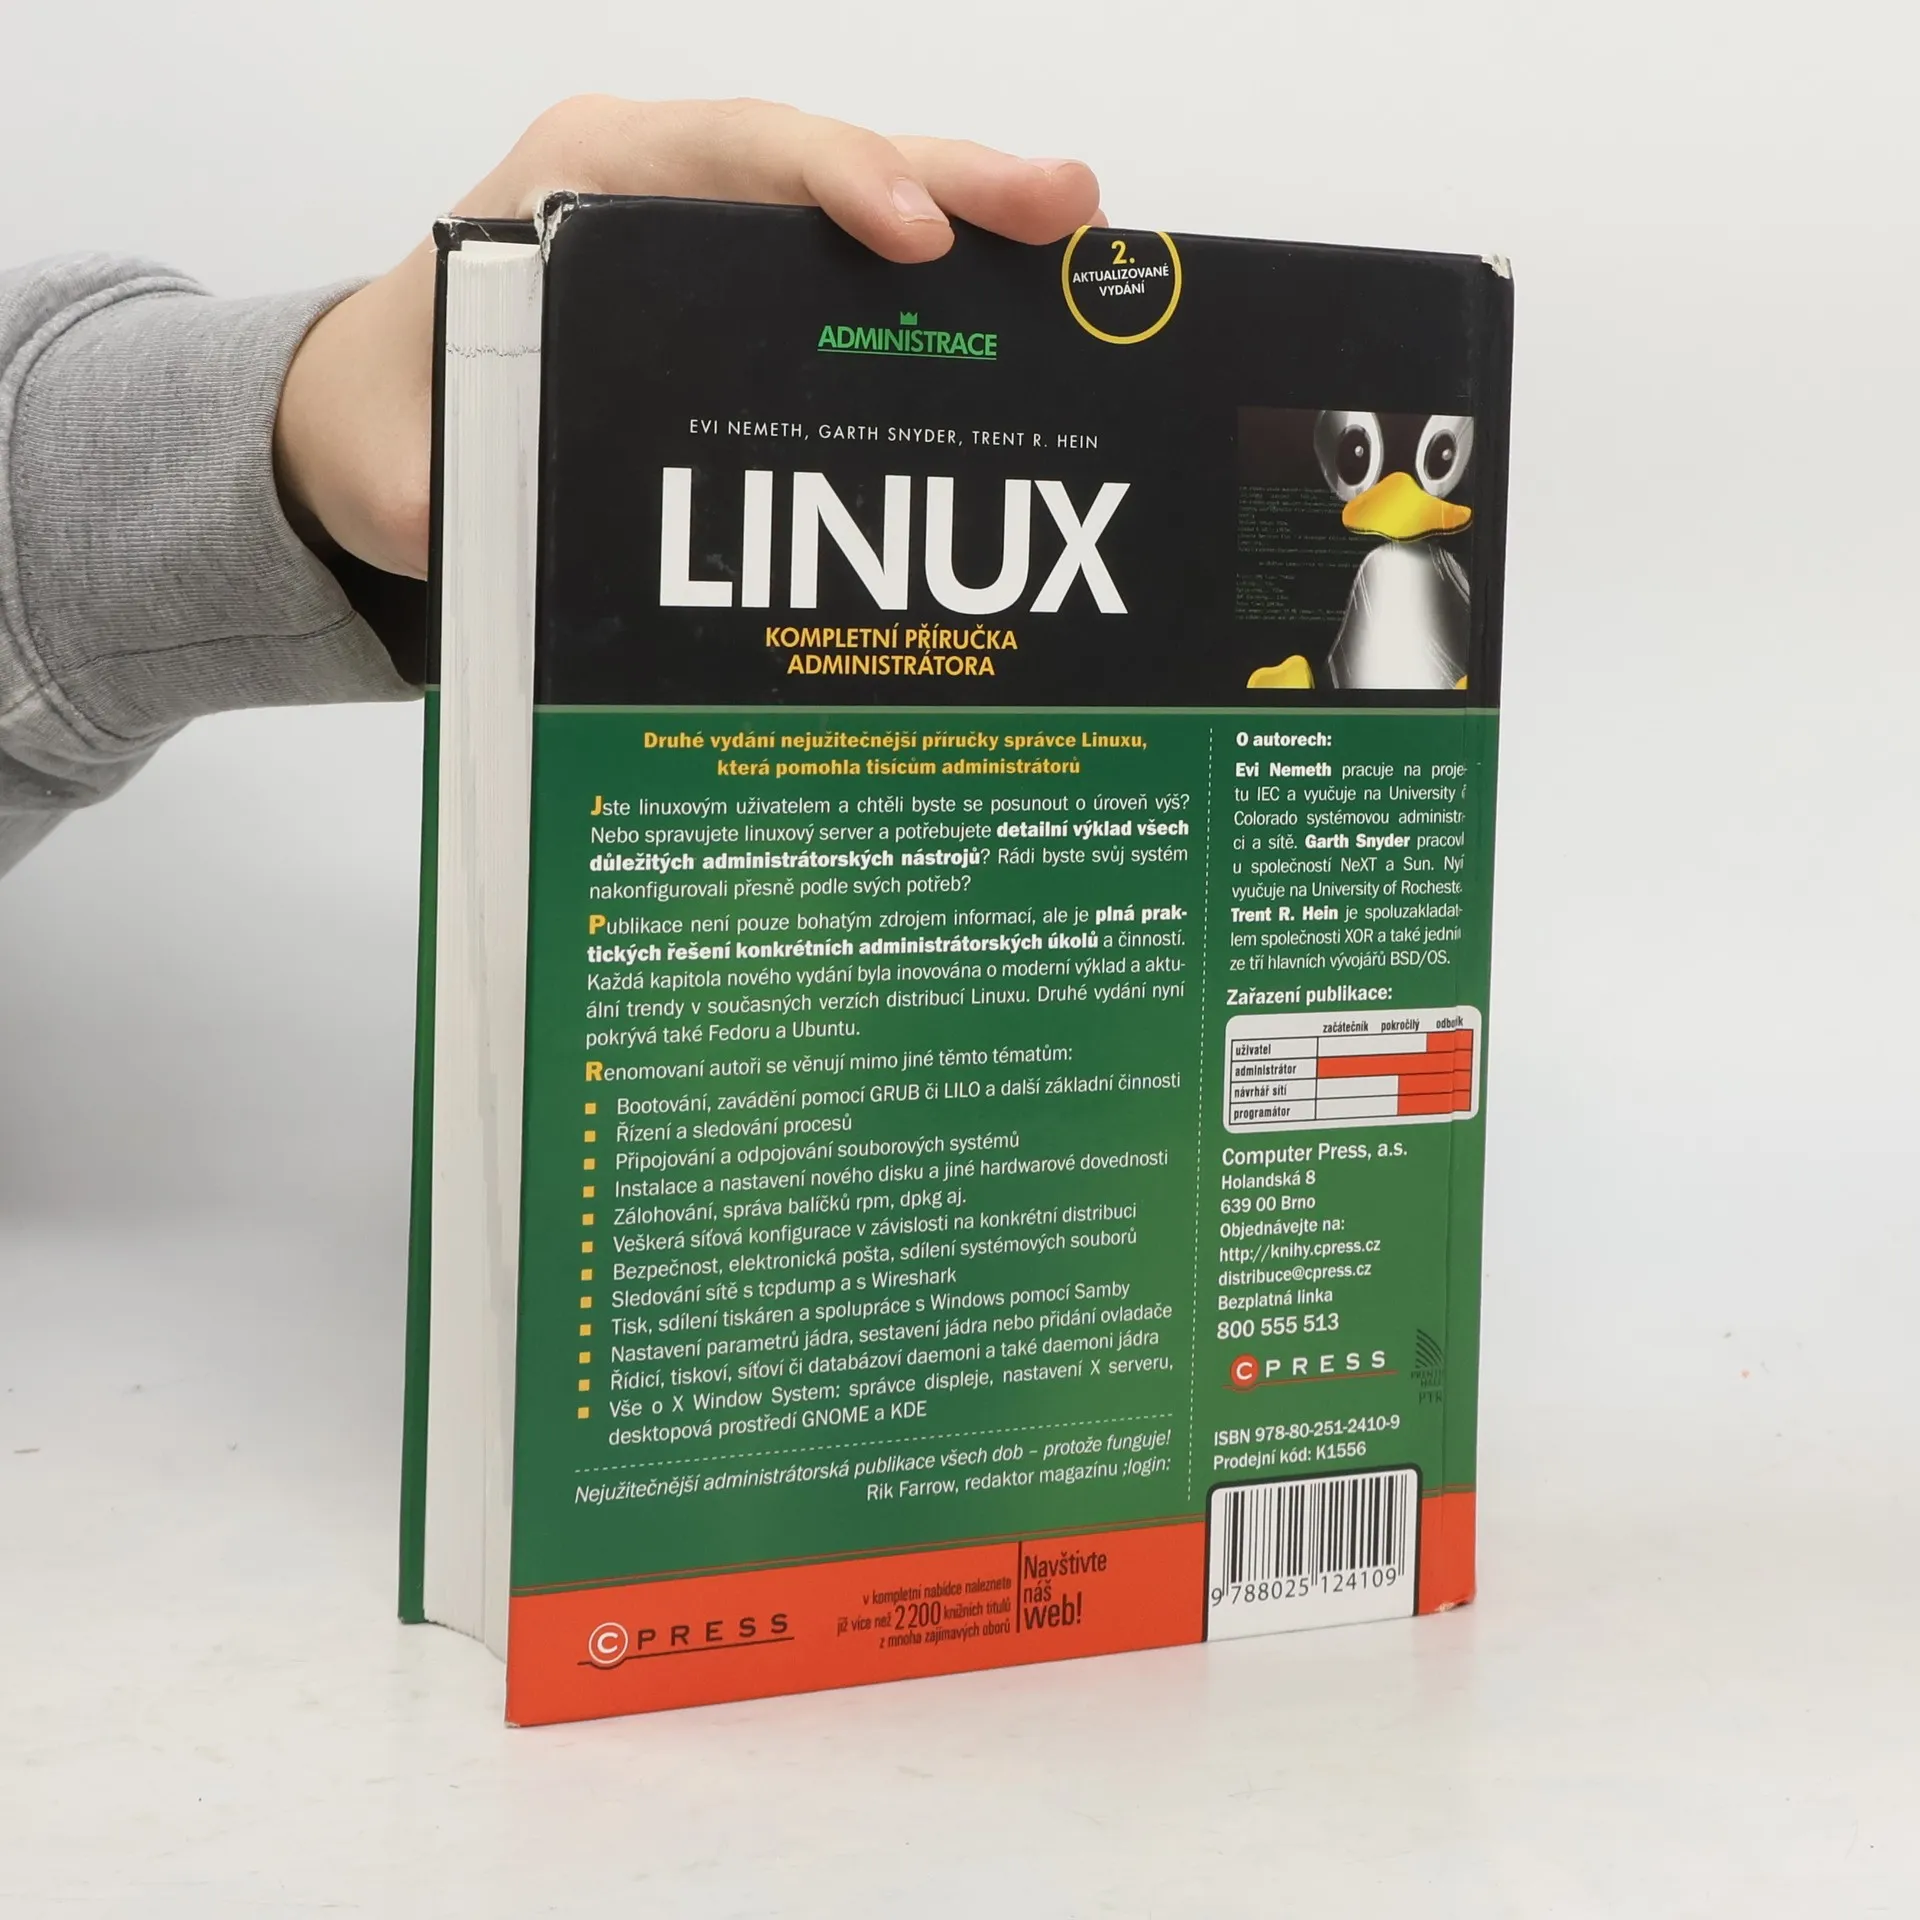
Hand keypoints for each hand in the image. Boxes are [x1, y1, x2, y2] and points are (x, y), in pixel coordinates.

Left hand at [274, 97, 1102, 578]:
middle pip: (824, 168)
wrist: (367, 428)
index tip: (911, 239)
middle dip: (952, 184)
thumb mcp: (397, 461)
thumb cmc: (386, 414)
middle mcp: (661, 195)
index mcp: (577, 186)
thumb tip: (508, 532)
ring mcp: (712, 248)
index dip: (830, 180)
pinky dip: (937, 303)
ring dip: (972, 235)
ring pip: (856, 221)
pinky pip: (846, 288)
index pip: (727, 153)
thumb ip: (445, 493)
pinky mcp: (739, 310)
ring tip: (1083, 255)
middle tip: (1071, 213)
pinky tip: (1019, 330)